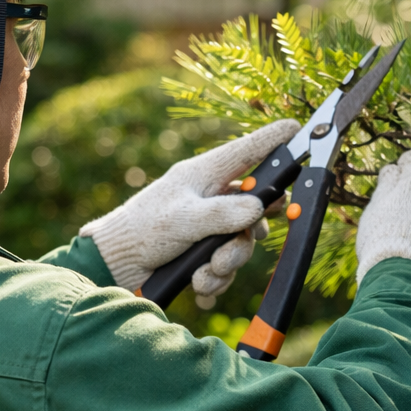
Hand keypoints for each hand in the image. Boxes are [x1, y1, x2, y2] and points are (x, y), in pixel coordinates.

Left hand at [80, 119, 300, 295]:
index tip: (296, 127)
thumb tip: (258, 210)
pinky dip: (214, 278)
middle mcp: (209, 198)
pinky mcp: (201, 252)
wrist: (115, 265)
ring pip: (241, 243)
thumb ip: (224, 214)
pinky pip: (225, 266)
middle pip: (253, 209)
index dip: (273, 139)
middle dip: (247, 235)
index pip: (247, 151)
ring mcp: (207, 226)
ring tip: (207, 271)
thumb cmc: (143, 230)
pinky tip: (197, 282)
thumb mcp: (185, 219)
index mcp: (204, 175)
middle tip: (238, 242)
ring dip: (227, 263)